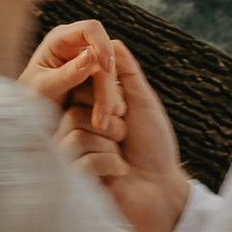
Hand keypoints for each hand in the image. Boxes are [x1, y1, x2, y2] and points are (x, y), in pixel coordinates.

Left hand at [21, 17, 125, 141]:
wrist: (26, 116)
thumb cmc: (27, 99)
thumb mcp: (43, 88)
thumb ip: (66, 73)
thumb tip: (91, 56)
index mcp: (60, 39)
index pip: (91, 29)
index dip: (103, 44)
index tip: (108, 68)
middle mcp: (77, 47)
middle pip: (105, 57)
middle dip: (106, 86)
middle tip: (101, 115)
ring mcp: (88, 63)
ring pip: (111, 75)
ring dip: (110, 100)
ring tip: (100, 125)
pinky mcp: (95, 80)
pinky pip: (110, 88)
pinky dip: (108, 105)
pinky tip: (102, 122)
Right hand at [22, 31, 188, 231]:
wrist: (161, 191)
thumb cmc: (154, 148)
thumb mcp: (142, 103)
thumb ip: (126, 73)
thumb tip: (112, 39)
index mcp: (87, 110)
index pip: (79, 88)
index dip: (105, 96)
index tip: (125, 111)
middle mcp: (74, 130)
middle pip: (75, 110)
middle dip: (110, 123)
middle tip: (126, 138)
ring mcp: (70, 155)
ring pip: (77, 133)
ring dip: (110, 146)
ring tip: (122, 158)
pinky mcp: (72, 178)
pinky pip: (83, 158)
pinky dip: (111, 165)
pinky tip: (119, 174)